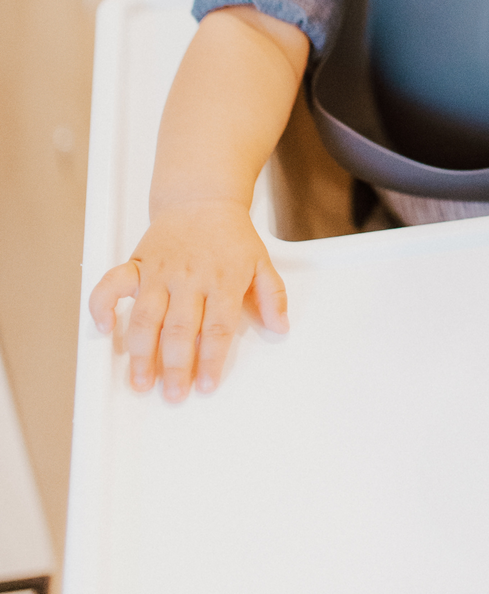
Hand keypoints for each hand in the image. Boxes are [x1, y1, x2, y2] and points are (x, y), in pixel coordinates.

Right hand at [88, 199, 288, 401]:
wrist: (202, 200)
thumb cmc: (231, 237)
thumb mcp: (262, 262)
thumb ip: (272, 295)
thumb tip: (281, 326)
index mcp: (222, 280)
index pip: (217, 327)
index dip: (211, 358)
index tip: (206, 385)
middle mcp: (189, 278)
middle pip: (181, 329)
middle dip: (176, 366)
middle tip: (173, 394)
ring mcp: (160, 272)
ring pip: (147, 316)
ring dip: (141, 352)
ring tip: (141, 381)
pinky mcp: (137, 264)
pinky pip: (112, 285)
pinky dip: (102, 306)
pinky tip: (105, 329)